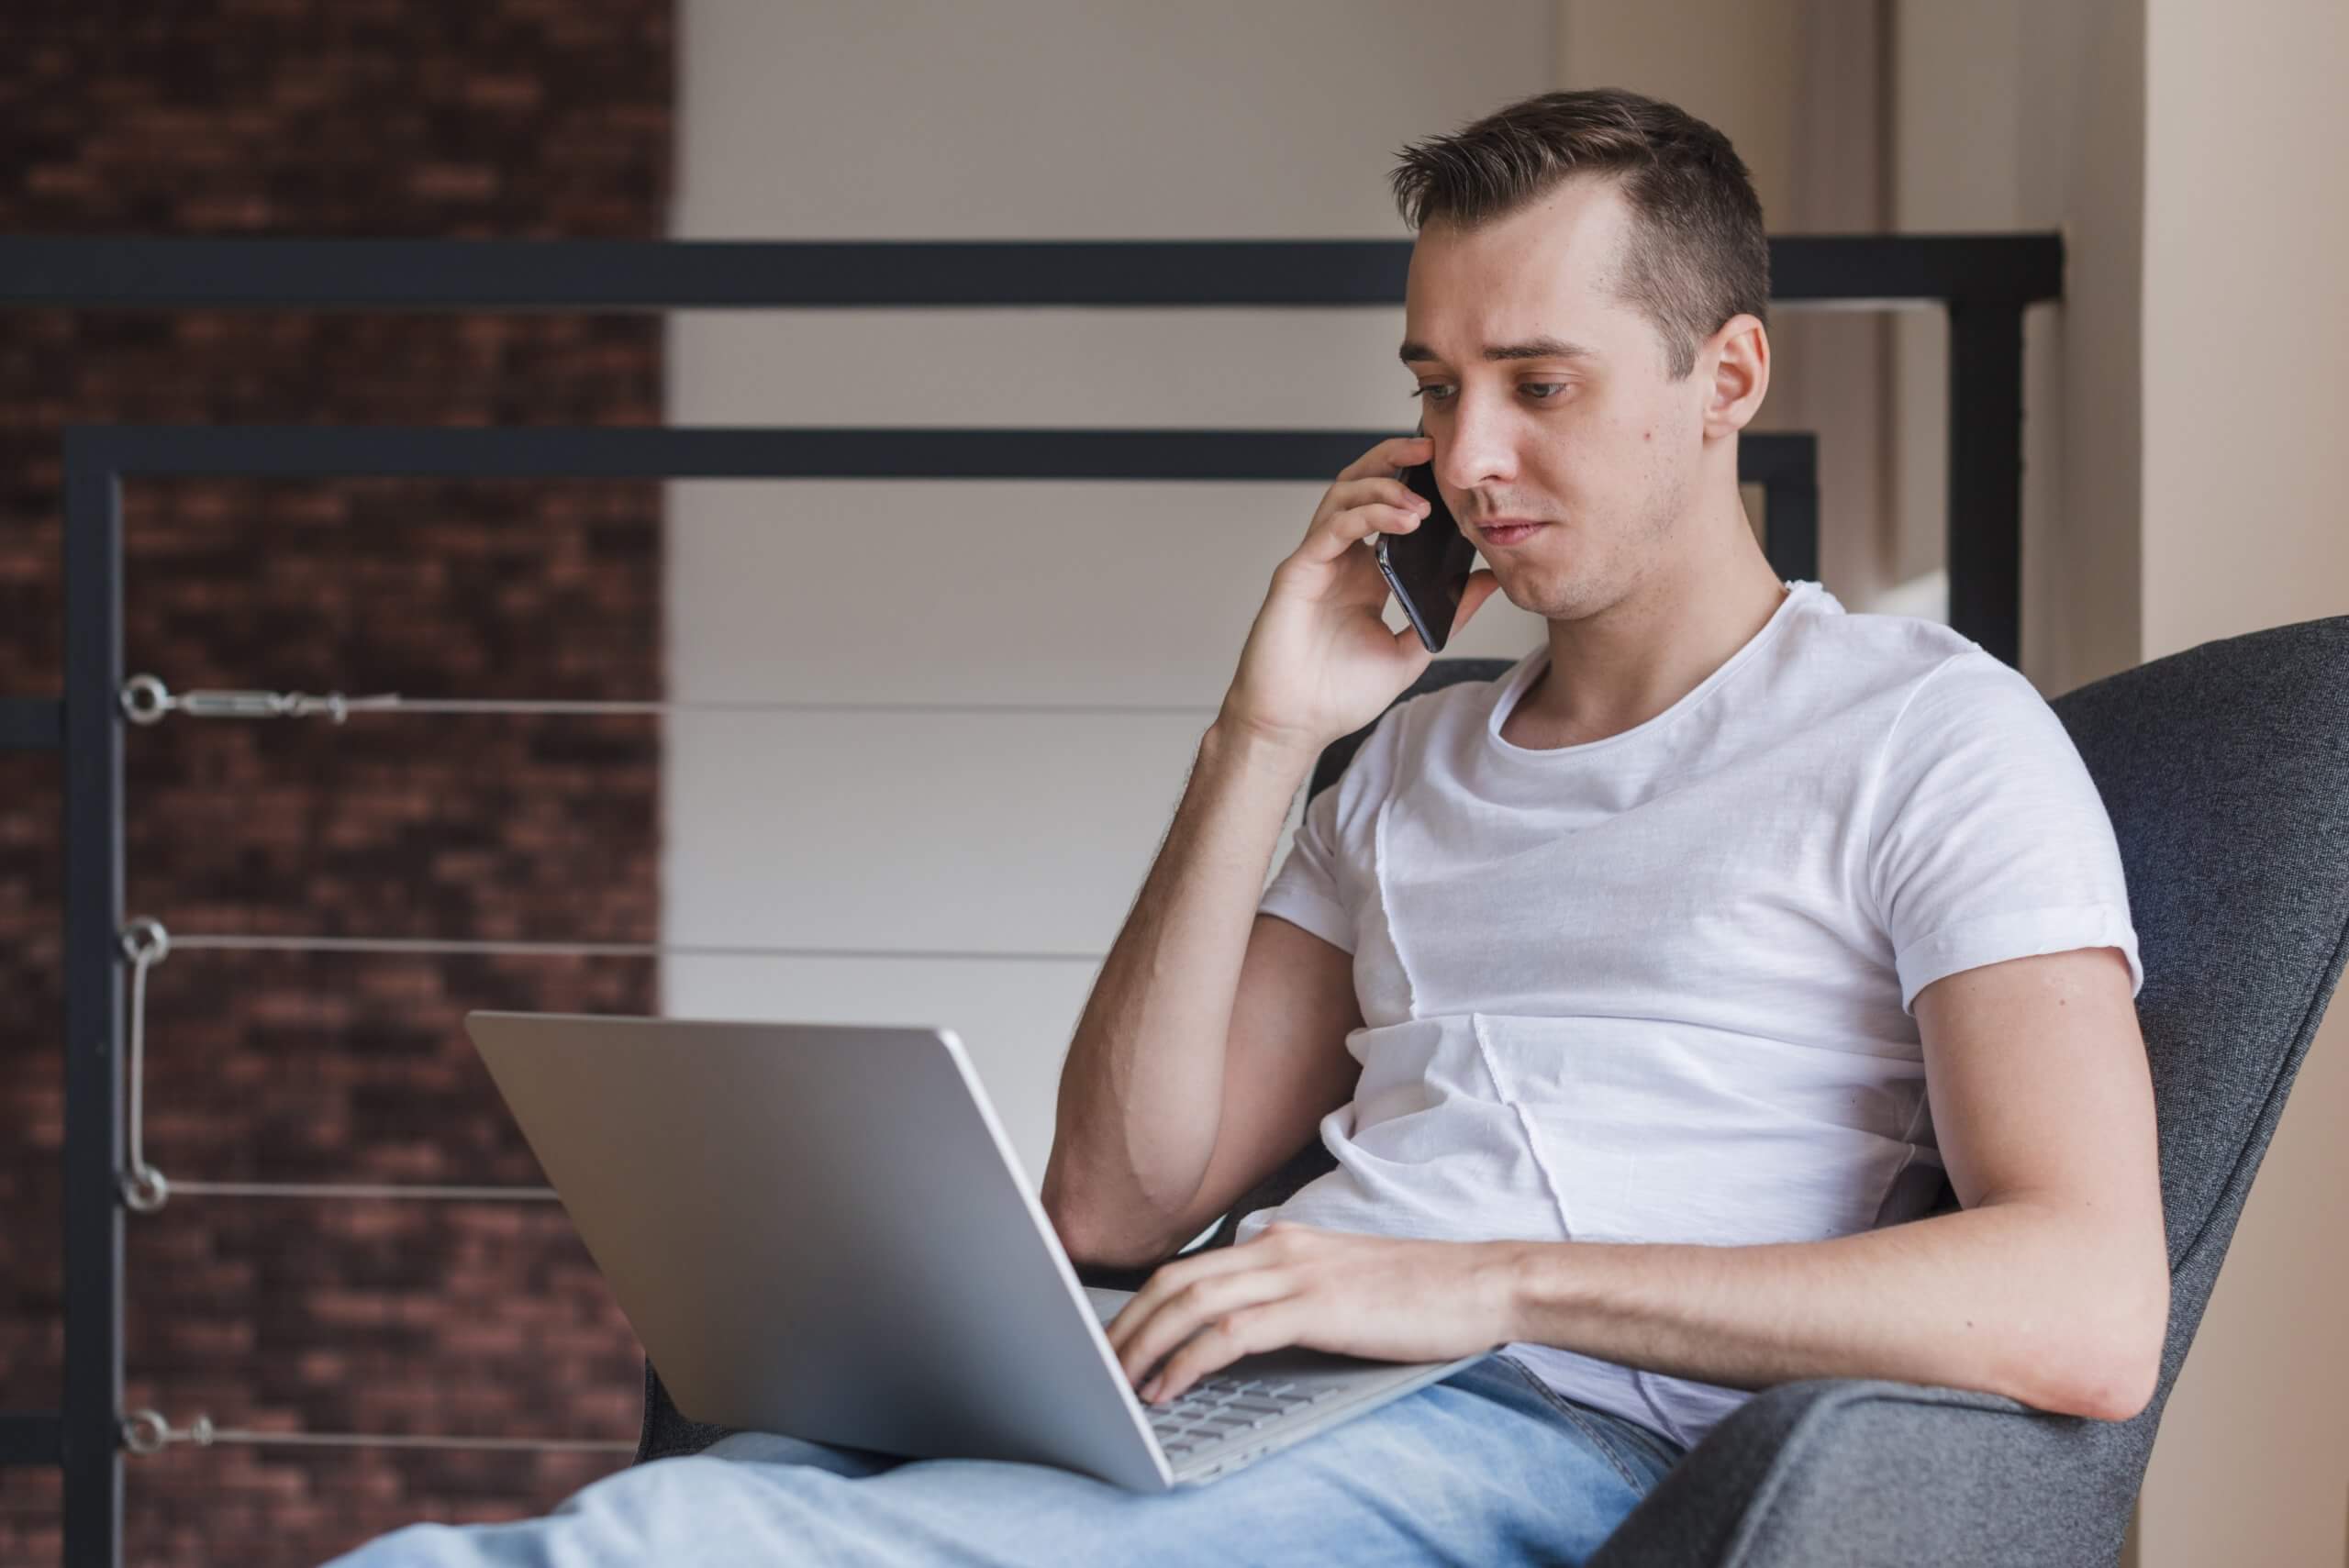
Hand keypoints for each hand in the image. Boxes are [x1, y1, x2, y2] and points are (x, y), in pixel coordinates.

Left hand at [1102, 1221, 1517, 1404]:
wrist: (1483, 1283)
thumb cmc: (1420, 1293)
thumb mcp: (1340, 1286)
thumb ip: (1289, 1296)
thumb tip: (1242, 1333)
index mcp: (1280, 1240)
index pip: (1189, 1268)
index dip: (1140, 1305)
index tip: (1112, 1342)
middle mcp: (1278, 1247)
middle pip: (1174, 1281)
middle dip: (1124, 1327)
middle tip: (1093, 1367)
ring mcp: (1296, 1273)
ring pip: (1191, 1304)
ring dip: (1143, 1346)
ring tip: (1115, 1383)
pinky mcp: (1316, 1306)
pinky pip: (1231, 1333)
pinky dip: (1188, 1360)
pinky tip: (1167, 1387)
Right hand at [1219, 436, 1502, 757]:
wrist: (1293, 727)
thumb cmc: (1337, 695)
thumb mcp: (1411, 650)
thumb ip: (1447, 615)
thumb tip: (1488, 582)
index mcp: (1363, 573)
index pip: (1387, 510)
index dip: (1415, 483)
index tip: (1452, 473)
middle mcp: (1339, 559)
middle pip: (1361, 486)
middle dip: (1394, 460)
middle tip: (1432, 447)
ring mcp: (1316, 562)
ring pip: (1343, 496)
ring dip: (1384, 485)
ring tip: (1422, 497)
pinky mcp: (1298, 573)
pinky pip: (1332, 527)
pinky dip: (1367, 515)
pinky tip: (1402, 518)